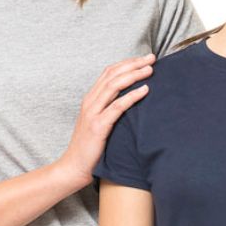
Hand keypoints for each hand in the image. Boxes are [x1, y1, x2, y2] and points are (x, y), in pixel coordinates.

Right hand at [56, 54, 155, 186]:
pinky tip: (145, 90)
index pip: (109, 73)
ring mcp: (92, 113)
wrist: (73, 168)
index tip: (143, 58)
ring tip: (150, 70)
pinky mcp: (98, 126)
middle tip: (152, 58)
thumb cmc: (90, 148)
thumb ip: (110, 111)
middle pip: (112, 75)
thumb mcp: (99, 124)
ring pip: (114, 86)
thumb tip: (132, 103)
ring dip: (134, 75)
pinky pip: (117, 107)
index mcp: (90, 100)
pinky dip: (132, 96)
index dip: (126, 63)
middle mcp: (90, 102)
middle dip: (133, 64)